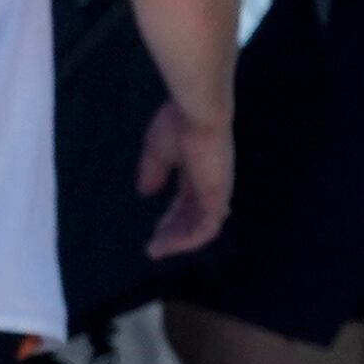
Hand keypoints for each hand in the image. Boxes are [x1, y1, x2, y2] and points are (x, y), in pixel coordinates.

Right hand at [137, 104, 231, 258]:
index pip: (187, 203)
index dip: (171, 219)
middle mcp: (210, 185)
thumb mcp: (157, 150)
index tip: (154, 232)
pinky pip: (206, 229)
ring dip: (179, 241)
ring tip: (157, 250)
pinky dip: (189, 241)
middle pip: (192, 218)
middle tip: (153, 248)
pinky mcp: (217, 197)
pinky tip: (169, 245)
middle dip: (173, 234)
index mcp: (197, 171)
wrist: (199, 113)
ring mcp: (216, 192)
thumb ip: (153, 171)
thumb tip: (145, 192)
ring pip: (200, 227)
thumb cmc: (178, 124)